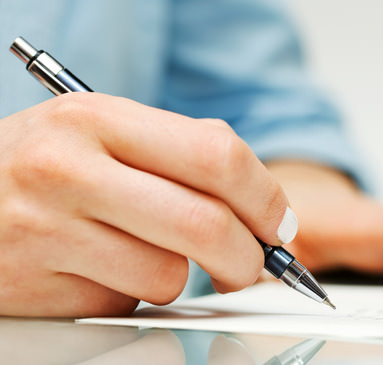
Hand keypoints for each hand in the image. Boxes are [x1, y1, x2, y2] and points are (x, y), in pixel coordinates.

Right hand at [0, 93, 295, 316]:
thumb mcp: (104, 131)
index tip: (277, 224)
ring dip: (177, 275)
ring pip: (168, 276)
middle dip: (248, 257)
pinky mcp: (37, 288)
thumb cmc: (45, 162)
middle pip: (205, 224)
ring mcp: (47, 232)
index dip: (264, 196)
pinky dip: (131, 294)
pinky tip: (99, 269)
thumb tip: (259, 205)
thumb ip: (182, 156)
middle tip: (249, 263)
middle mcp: (68, 170)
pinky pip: (125, 305)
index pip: (216, 156)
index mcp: (97, 119)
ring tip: (141, 252)